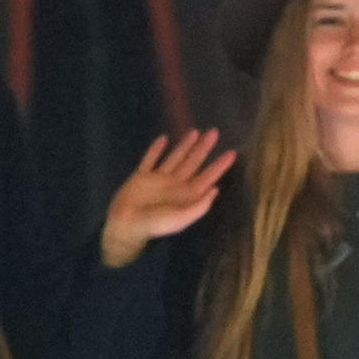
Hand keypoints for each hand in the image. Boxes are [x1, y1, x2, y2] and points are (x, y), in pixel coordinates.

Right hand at [101, 130, 233, 267]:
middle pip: (193, 162)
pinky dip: (155, 149)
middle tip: (214, 132)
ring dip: (184, 145)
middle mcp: (175, 185)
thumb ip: (199, 206)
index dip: (219, 165)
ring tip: (195, 131)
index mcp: (186, 195)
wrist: (126, 226)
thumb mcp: (181, 219)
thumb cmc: (155, 224)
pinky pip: (150, 159)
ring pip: (175, 158)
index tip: (232, 152)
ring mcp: (158, 180)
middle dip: (204, 148)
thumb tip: (216, 190)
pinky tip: (163, 138)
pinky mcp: (141, 177)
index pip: (207, 177)